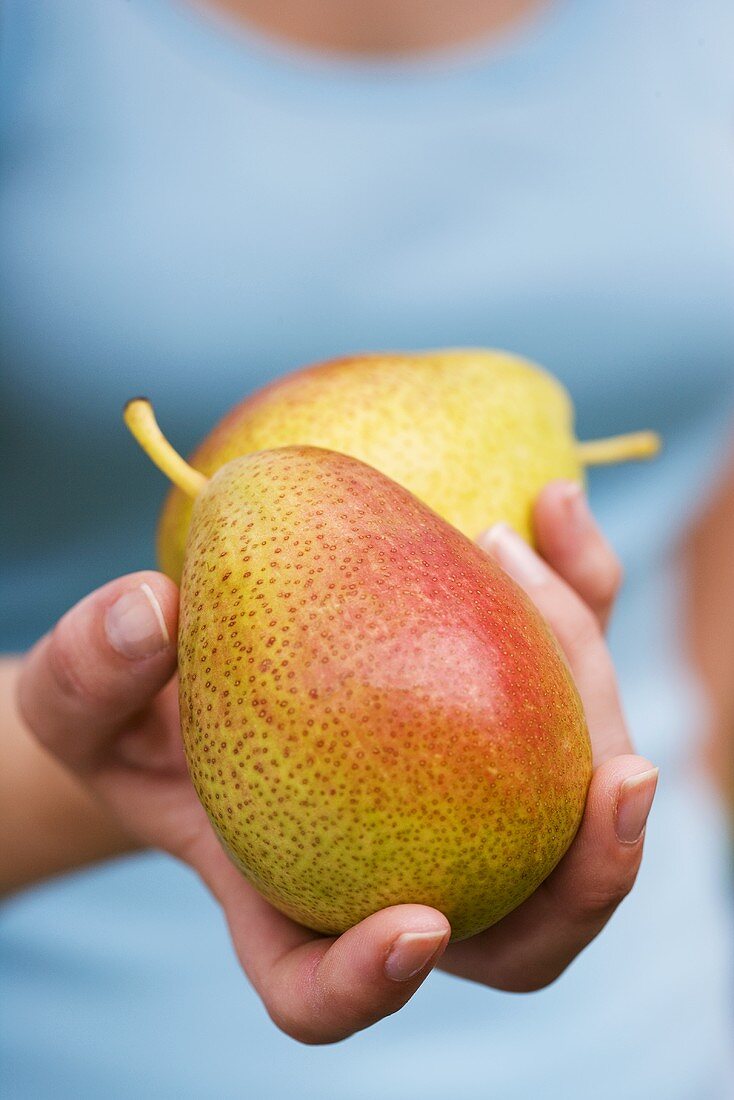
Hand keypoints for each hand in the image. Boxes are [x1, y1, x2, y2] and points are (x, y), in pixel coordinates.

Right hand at [17, 480, 655, 1041]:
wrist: (189, 667)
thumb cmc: (127, 711)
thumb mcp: (81, 700)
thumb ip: (93, 670)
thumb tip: (149, 611)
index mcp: (285, 901)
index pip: (322, 985)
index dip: (372, 981)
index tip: (415, 925)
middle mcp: (392, 867)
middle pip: (514, 922)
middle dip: (587, 873)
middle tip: (615, 778)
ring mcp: (453, 794)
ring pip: (565, 792)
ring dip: (595, 696)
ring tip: (544, 569)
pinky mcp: (488, 707)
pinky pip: (558, 672)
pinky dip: (572, 597)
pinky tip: (551, 503)